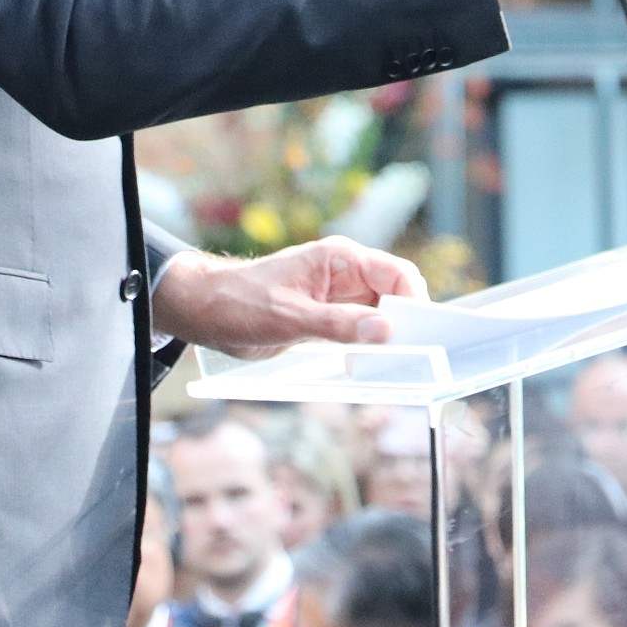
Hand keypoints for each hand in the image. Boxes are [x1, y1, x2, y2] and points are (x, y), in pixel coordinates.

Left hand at [150, 237, 423, 358]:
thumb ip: (339, 325)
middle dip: (405, 323)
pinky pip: (358, 332)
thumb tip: (386, 330)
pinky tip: (371, 367)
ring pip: (378, 317)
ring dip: (387, 339)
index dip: (414, 301)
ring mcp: (336, 298)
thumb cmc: (240, 302)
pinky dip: (367, 348)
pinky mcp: (326, 319)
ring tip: (396, 366)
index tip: (421, 332)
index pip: (396, 273)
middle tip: (413, 355)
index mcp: (340, 259)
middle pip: (393, 296)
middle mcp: (344, 276)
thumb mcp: (290, 317)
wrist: (204, 311)